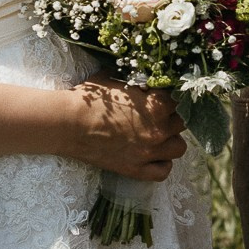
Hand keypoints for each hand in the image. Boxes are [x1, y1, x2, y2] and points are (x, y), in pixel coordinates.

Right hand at [69, 82, 186, 179]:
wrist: (68, 124)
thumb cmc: (89, 99)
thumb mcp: (115, 80)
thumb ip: (136, 81)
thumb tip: (143, 77)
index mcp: (156, 105)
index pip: (177, 100)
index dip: (165, 97)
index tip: (156, 97)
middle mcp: (158, 129)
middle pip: (180, 122)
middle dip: (169, 117)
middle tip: (154, 115)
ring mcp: (148, 152)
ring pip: (179, 147)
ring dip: (170, 139)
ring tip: (156, 135)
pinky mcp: (136, 169)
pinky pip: (164, 171)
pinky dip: (162, 163)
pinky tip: (153, 155)